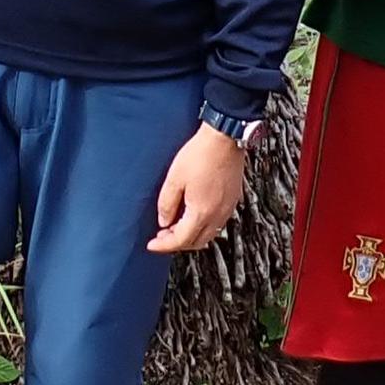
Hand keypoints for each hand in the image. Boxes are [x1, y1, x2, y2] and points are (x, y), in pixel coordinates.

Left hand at [146, 124, 245, 254]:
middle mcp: (217, 215)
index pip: (181, 240)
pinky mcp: (232, 200)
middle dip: (177, 243)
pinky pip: (216, 224)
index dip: (163, 246)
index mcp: (201, 212)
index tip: (152, 245)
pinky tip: (192, 215)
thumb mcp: (174, 179)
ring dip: (190, 236)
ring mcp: (227, 209)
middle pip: (196, 242)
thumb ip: (167, 204)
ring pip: (208, 235)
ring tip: (175, 226)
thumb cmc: (201, 154)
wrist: (225, 139)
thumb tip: (163, 221)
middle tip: (162, 236)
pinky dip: (202, 226)